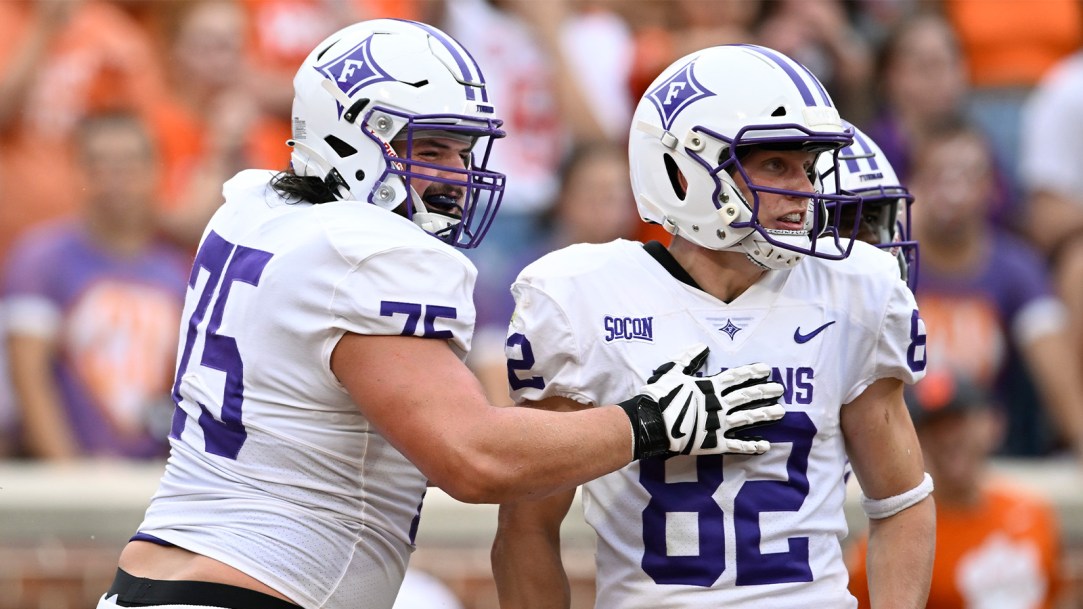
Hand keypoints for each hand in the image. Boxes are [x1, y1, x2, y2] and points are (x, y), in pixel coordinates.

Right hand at [619, 344, 784, 458]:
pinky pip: (736, 445)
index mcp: (709, 387)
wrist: (650, 423)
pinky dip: (750, 446)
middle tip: (780, 389)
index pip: (735, 377)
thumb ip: (688, 359)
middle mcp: (718, 404)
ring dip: (764, 414)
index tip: (767, 370)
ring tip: (780, 411)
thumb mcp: (671, 371)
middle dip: (764, 391)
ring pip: (746, 418)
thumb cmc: (658, 396)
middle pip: (746, 396)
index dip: (752, 372)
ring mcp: (717, 424)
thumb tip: (703, 346)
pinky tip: (765, 445)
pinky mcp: (714, 443)